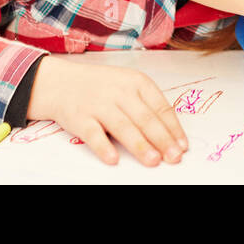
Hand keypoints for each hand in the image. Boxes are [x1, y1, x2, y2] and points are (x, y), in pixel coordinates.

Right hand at [27, 57, 186, 166]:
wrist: (61, 82)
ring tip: (153, 161)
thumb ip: (147, 106)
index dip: (173, 128)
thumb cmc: (101, 87)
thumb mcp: (128, 86)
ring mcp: (99, 105)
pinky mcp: (79, 118)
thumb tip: (169, 134)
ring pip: (123, 126)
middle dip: (162, 139)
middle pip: (145, 118)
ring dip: (140, 145)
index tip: (182, 145)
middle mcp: (120, 92)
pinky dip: (103, 147)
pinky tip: (113, 159)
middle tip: (174, 157)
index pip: (161, 107)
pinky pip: (93, 134)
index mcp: (137, 82)